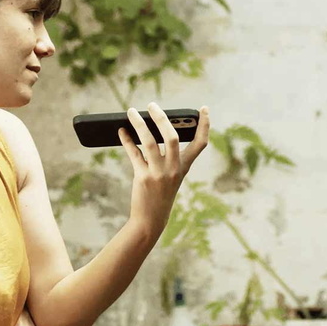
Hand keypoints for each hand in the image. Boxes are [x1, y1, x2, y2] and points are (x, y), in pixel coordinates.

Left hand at [117, 103, 209, 239]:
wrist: (150, 220)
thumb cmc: (159, 195)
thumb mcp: (169, 176)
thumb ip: (164, 157)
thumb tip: (147, 130)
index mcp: (184, 167)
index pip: (200, 144)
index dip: (205, 125)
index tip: (204, 109)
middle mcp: (174, 169)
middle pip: (171, 137)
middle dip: (161, 118)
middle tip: (151, 105)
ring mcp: (159, 174)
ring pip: (150, 142)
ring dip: (139, 124)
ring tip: (131, 112)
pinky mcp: (143, 177)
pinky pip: (134, 153)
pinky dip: (127, 140)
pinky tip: (121, 131)